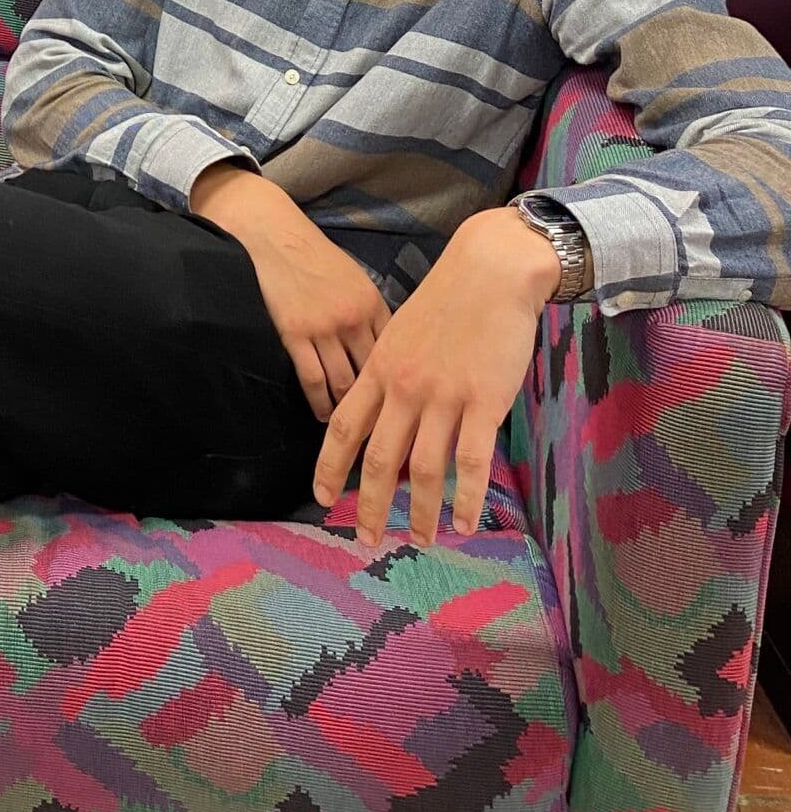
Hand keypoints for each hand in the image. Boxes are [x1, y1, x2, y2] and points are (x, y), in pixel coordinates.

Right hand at [193, 165, 391, 421]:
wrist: (274, 235)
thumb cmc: (315, 256)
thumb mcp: (355, 278)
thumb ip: (372, 313)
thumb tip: (390, 350)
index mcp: (373, 303)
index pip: (396, 355)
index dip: (401, 385)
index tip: (403, 407)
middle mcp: (354, 317)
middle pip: (374, 374)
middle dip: (381, 406)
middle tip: (383, 431)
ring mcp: (324, 327)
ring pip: (345, 383)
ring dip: (348, 411)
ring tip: (351, 430)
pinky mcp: (295, 333)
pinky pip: (313, 380)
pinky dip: (320, 404)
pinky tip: (322, 416)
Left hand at [312, 210, 559, 546]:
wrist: (489, 271)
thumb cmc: (447, 301)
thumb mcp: (401, 333)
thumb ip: (389, 374)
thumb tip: (382, 417)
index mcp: (380, 369)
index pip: (343, 427)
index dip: (329, 467)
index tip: (322, 499)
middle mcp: (404, 387)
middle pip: (377, 459)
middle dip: (369, 506)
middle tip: (366, 540)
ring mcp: (444, 397)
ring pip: (422, 470)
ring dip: (419, 513)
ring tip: (420, 540)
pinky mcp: (483, 402)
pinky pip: (470, 463)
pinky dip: (467, 500)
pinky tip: (465, 524)